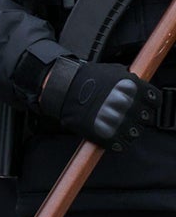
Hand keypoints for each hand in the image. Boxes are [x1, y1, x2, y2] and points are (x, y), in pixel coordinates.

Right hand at [44, 58, 159, 149]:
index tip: (142, 105)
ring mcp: (115, 120)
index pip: (155, 102)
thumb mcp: (115, 71)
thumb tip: (142, 89)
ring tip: (117, 126)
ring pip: (134, 133)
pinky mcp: (104, 134)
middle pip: (145, 118)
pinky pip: (119, 145)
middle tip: (125, 114)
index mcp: (132, 88)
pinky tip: (112, 137)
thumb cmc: (86, 78)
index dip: (148, 104)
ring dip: (128, 131)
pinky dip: (117, 144)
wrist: (63, 88)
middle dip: (137, 117)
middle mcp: (126, 104)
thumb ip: (132, 81)